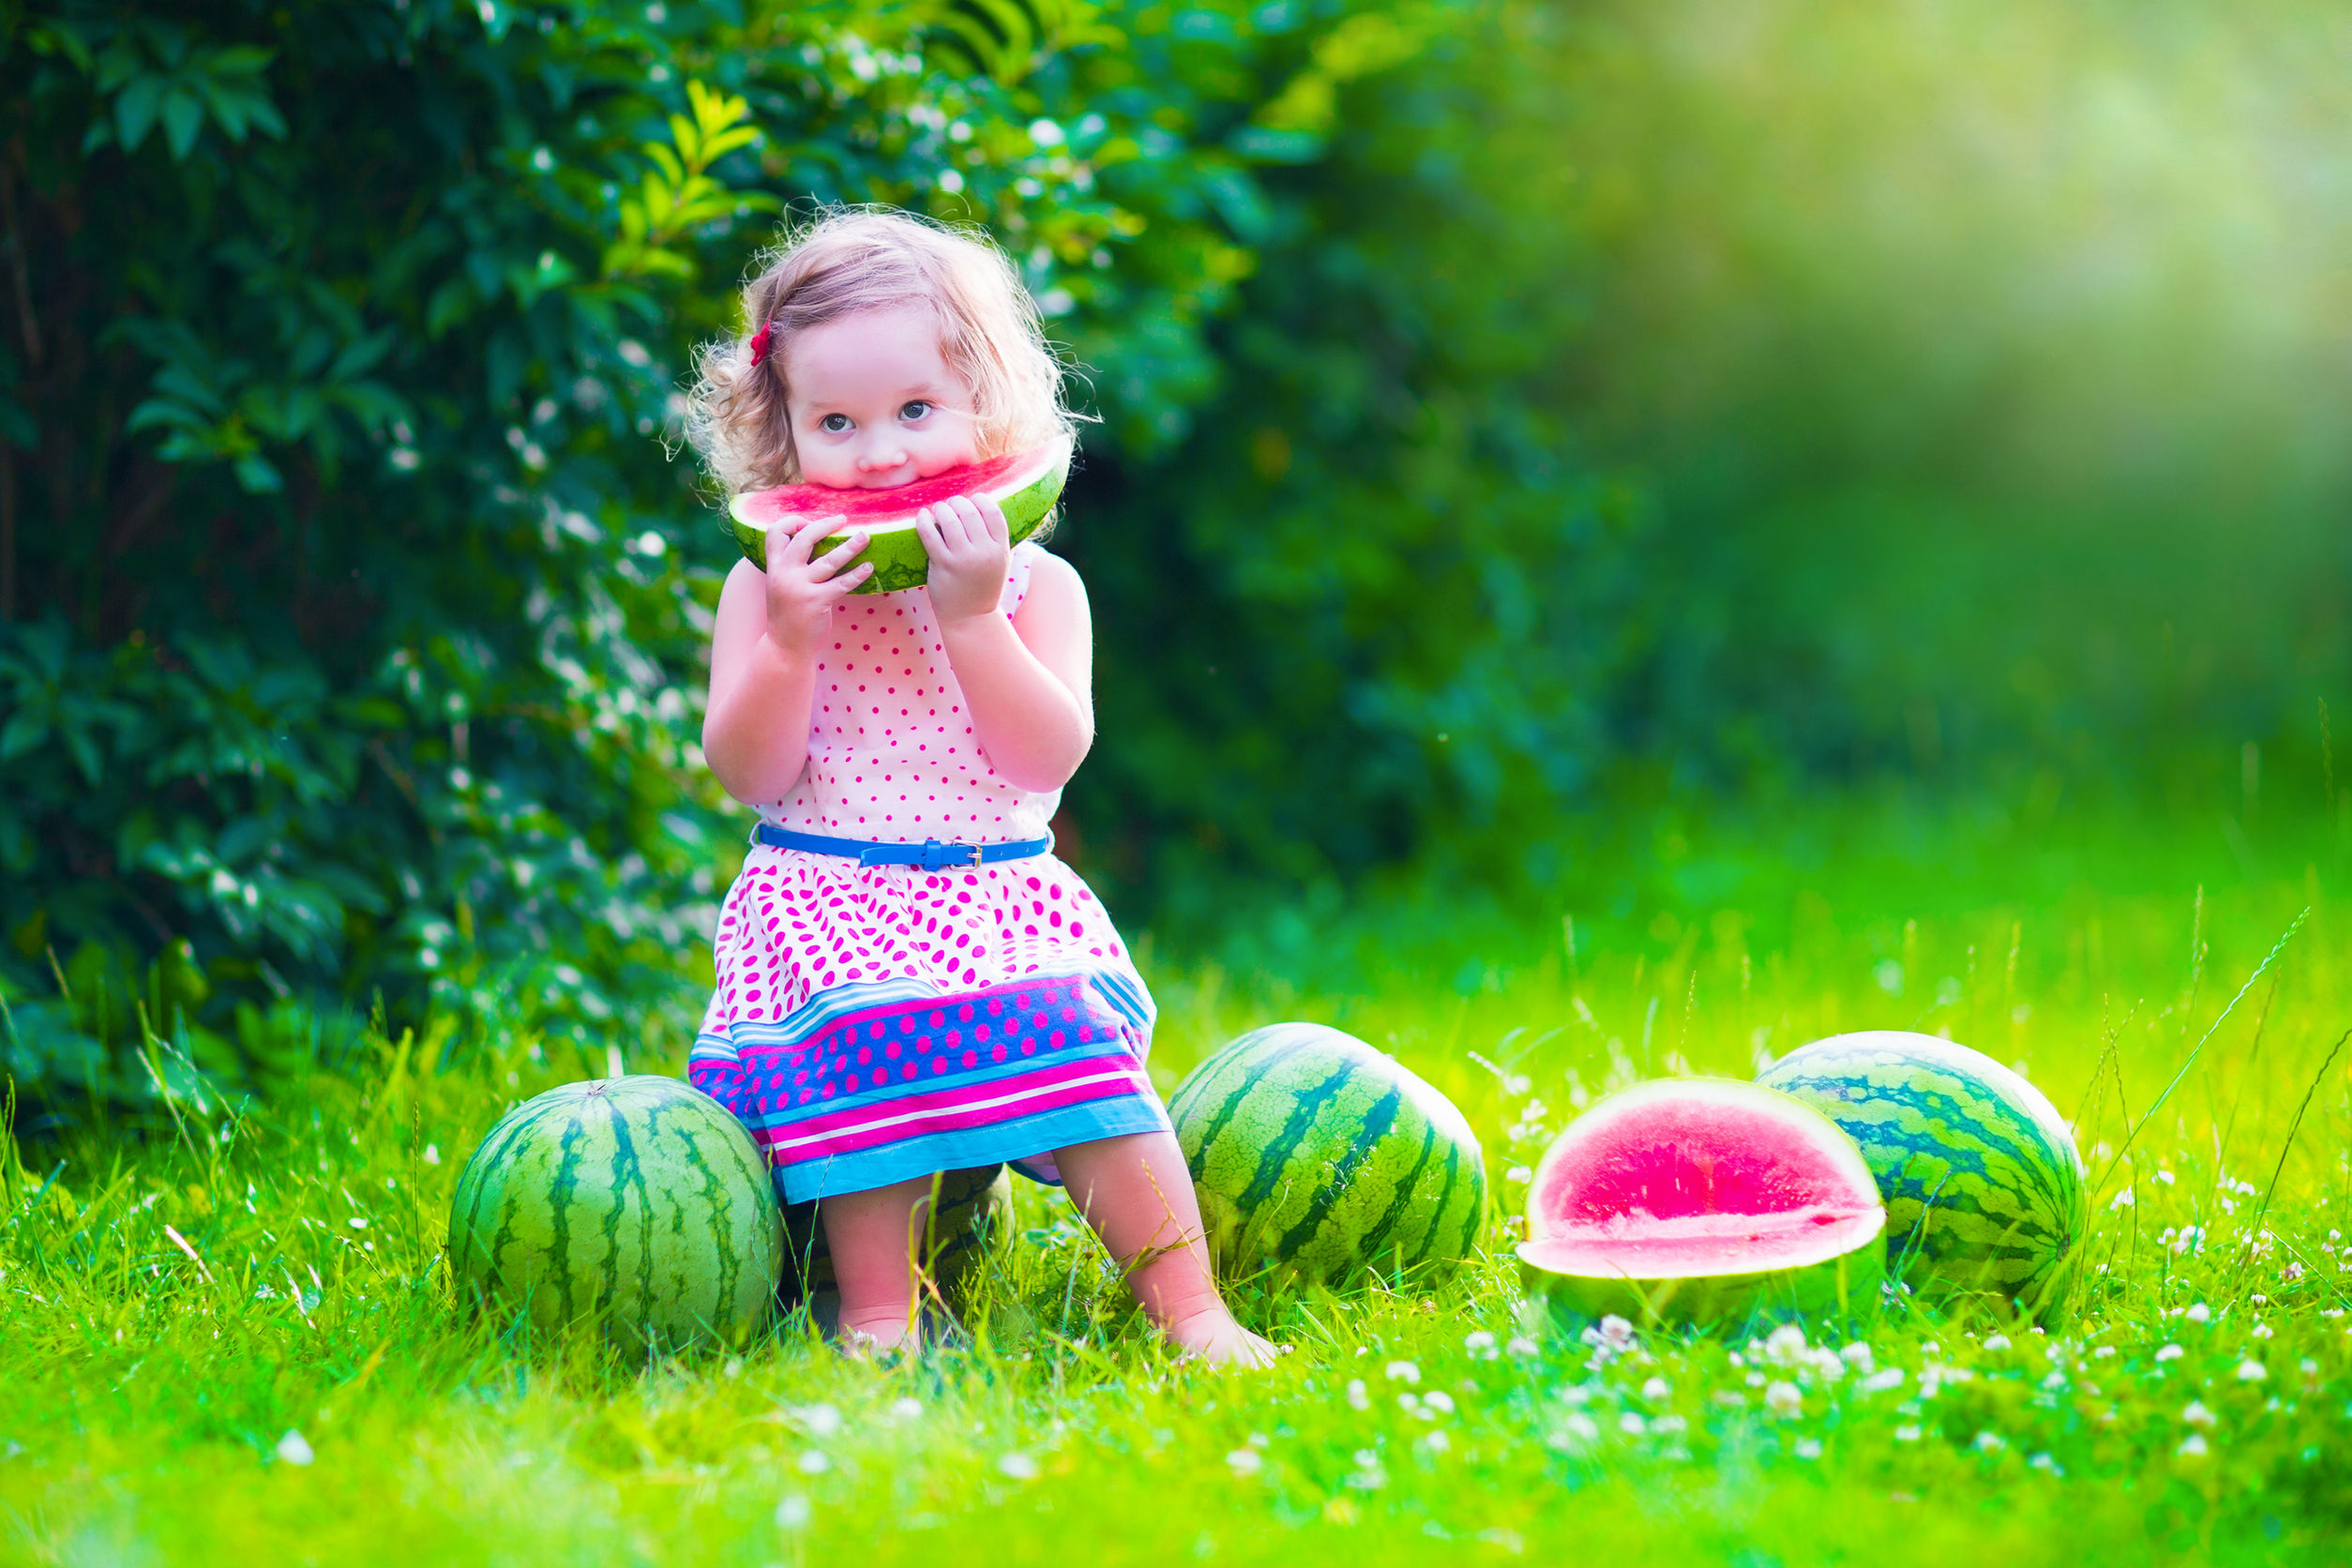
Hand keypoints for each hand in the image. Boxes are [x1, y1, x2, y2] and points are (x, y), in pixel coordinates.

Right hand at [762, 514, 869, 657]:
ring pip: (829, 560)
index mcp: (774, 567)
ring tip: (865, 537)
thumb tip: (817, 543)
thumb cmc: (788, 614)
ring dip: (850, 546)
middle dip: (825, 525)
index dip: (792, 522)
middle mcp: (784, 574)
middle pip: (804, 538)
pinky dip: (857, 574)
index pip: (775, 532)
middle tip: (843, 519)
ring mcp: (799, 588)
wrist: (784, 647)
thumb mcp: (781, 585)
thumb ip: (792, 566)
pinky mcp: (816, 602)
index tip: (809, 523)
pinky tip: (869, 567)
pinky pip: (842, 584)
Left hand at [917, 493, 1010, 625]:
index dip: (981, 500)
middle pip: (970, 513)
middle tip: (951, 504)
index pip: (993, 513)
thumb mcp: (1000, 563)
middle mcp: (984, 553)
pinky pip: (930, 535)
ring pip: (950, 520)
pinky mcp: (943, 565)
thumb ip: (998, 540)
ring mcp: (963, 559)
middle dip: (958, 503)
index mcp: (1000, 549)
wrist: (970, 618)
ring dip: (942, 509)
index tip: (972, 499)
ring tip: (938, 509)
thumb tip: (990, 510)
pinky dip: (924, 521)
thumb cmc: (983, 586)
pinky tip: (922, 515)